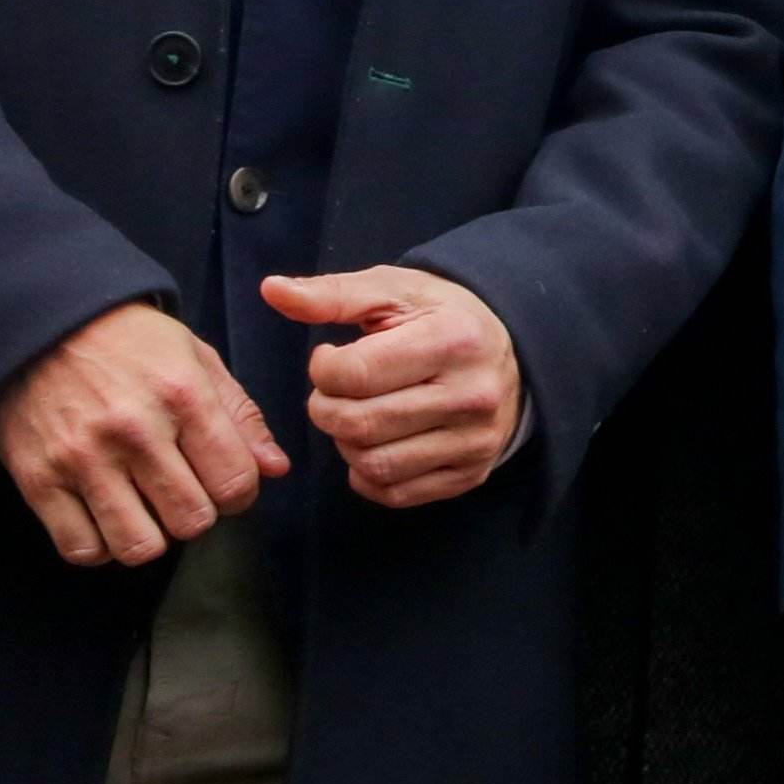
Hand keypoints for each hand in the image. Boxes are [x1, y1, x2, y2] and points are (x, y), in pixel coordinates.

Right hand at [0, 301, 285, 567]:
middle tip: (179, 490)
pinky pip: (82, 549)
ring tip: (142, 507)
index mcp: (182, 394)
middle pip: (191, 520)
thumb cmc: (128, 341)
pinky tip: (104, 517)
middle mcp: (134, 429)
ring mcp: (82, 457)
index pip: (235, 483)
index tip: (222, 482)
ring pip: (139, 546)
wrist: (39, 319)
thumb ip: (240, 415)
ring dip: (149, 535)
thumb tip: (275, 469)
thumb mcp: (195, 357)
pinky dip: (99, 545)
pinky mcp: (38, 478)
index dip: (238, 493)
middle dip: (195, 513)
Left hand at [259, 265, 522, 507]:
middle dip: (326, 408)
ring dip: (345, 442)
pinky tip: (374, 442)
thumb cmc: (441, 317)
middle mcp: (471, 395)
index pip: (355, 374)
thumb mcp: (393, 291)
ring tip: (356, 414)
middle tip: (333, 391)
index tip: (331, 358)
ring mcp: (475, 441)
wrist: (511, 354)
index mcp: (453, 340)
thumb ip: (332, 293)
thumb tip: (272, 291)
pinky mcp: (470, 475)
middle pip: (359, 424)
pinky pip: (393, 493)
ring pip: (373, 464)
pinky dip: (367, 473)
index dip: (323, 369)